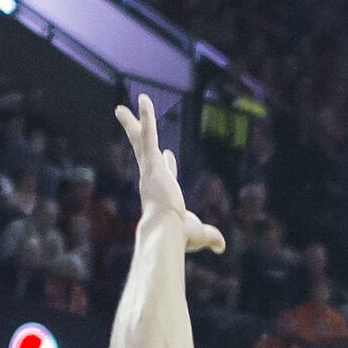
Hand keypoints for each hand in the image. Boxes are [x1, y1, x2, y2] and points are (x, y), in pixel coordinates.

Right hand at [116, 97, 223, 252]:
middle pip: (143, 151)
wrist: (166, 232)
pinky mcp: (151, 161)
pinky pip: (148, 134)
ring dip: (134, 120)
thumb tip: (221, 247)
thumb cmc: (178, 236)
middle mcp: (152, 178)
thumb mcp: (198, 234)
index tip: (167, 154)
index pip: (163, 172)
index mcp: (162, 191)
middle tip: (128, 122)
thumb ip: (211, 237)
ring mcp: (149, 168)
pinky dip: (147, 116)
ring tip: (126, 106)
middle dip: (137, 135)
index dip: (166, 163)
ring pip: (140, 139)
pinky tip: (143, 99)